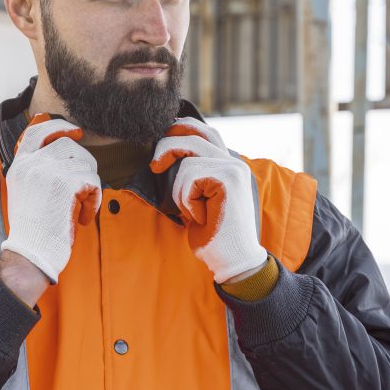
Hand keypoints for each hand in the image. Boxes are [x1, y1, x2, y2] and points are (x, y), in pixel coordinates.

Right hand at [1, 114, 101, 283]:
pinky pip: (92, 182)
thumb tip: (54, 135)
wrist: (30, 253)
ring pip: (85, 163)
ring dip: (89, 186)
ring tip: (79, 207)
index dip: (59, 127)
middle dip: (83, 165)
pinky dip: (93, 201)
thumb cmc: (33, 229)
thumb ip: (37, 167)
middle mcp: (32, 163)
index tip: (76, 132)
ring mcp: (49, 171)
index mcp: (20, 164)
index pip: (38, 131)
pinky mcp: (66, 183)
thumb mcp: (25, 190)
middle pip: (69, 146)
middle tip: (82, 190)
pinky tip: (82, 218)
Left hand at [150, 117, 265, 283]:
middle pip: (194, 135)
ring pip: (188, 162)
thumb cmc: (213, 235)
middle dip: (168, 146)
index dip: (181, 129)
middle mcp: (235, 162)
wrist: (233, 260)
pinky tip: (202, 217)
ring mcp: (233, 169)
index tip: (163, 137)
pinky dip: (187, 200)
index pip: (204, 132)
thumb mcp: (198, 199)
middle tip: (154, 166)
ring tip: (195, 213)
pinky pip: (190, 178)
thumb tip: (167, 156)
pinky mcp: (228, 179)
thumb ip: (193, 176)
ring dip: (180, 192)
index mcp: (229, 165)